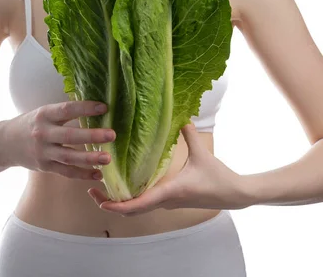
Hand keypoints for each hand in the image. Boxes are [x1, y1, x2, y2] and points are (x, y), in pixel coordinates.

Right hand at [0, 100, 115, 179]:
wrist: (5, 143)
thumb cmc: (32, 123)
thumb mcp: (44, 112)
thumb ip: (64, 112)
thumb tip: (96, 108)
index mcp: (45, 114)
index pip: (67, 109)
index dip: (86, 108)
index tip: (105, 107)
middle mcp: (43, 133)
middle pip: (70, 136)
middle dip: (92, 136)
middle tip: (112, 135)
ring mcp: (43, 152)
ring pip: (69, 157)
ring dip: (90, 159)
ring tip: (108, 158)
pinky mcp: (45, 167)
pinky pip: (66, 172)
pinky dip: (82, 174)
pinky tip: (98, 174)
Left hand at [88, 123, 248, 215]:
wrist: (234, 195)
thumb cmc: (218, 177)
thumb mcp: (201, 153)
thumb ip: (189, 133)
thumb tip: (180, 115)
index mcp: (169, 192)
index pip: (138, 204)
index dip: (117, 205)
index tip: (100, 200)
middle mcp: (165, 202)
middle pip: (131, 210)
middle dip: (110, 203)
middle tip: (92, 190)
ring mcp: (167, 203)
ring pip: (138, 208)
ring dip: (119, 202)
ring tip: (103, 187)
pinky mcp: (171, 201)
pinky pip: (146, 203)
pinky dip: (132, 199)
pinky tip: (126, 184)